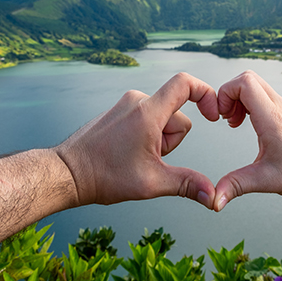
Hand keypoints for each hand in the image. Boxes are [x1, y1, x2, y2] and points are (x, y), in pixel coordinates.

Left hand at [54, 72, 218, 207]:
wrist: (67, 173)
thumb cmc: (104, 177)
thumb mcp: (151, 183)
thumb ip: (187, 185)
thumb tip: (213, 196)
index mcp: (148, 112)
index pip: (185, 83)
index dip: (206, 94)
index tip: (214, 115)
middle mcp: (137, 100)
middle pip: (177, 115)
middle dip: (171, 140)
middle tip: (148, 159)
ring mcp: (126, 104)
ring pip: (162, 119)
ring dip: (158, 140)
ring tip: (135, 158)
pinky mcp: (119, 111)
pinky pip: (146, 119)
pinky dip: (146, 136)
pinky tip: (127, 153)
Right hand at [213, 70, 281, 210]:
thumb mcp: (265, 181)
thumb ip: (235, 186)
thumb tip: (214, 201)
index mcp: (273, 118)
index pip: (245, 82)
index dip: (225, 93)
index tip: (221, 116)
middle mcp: (280, 108)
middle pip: (248, 78)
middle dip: (229, 94)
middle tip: (226, 118)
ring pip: (256, 86)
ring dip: (239, 99)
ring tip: (235, 123)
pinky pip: (264, 96)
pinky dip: (250, 104)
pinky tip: (249, 126)